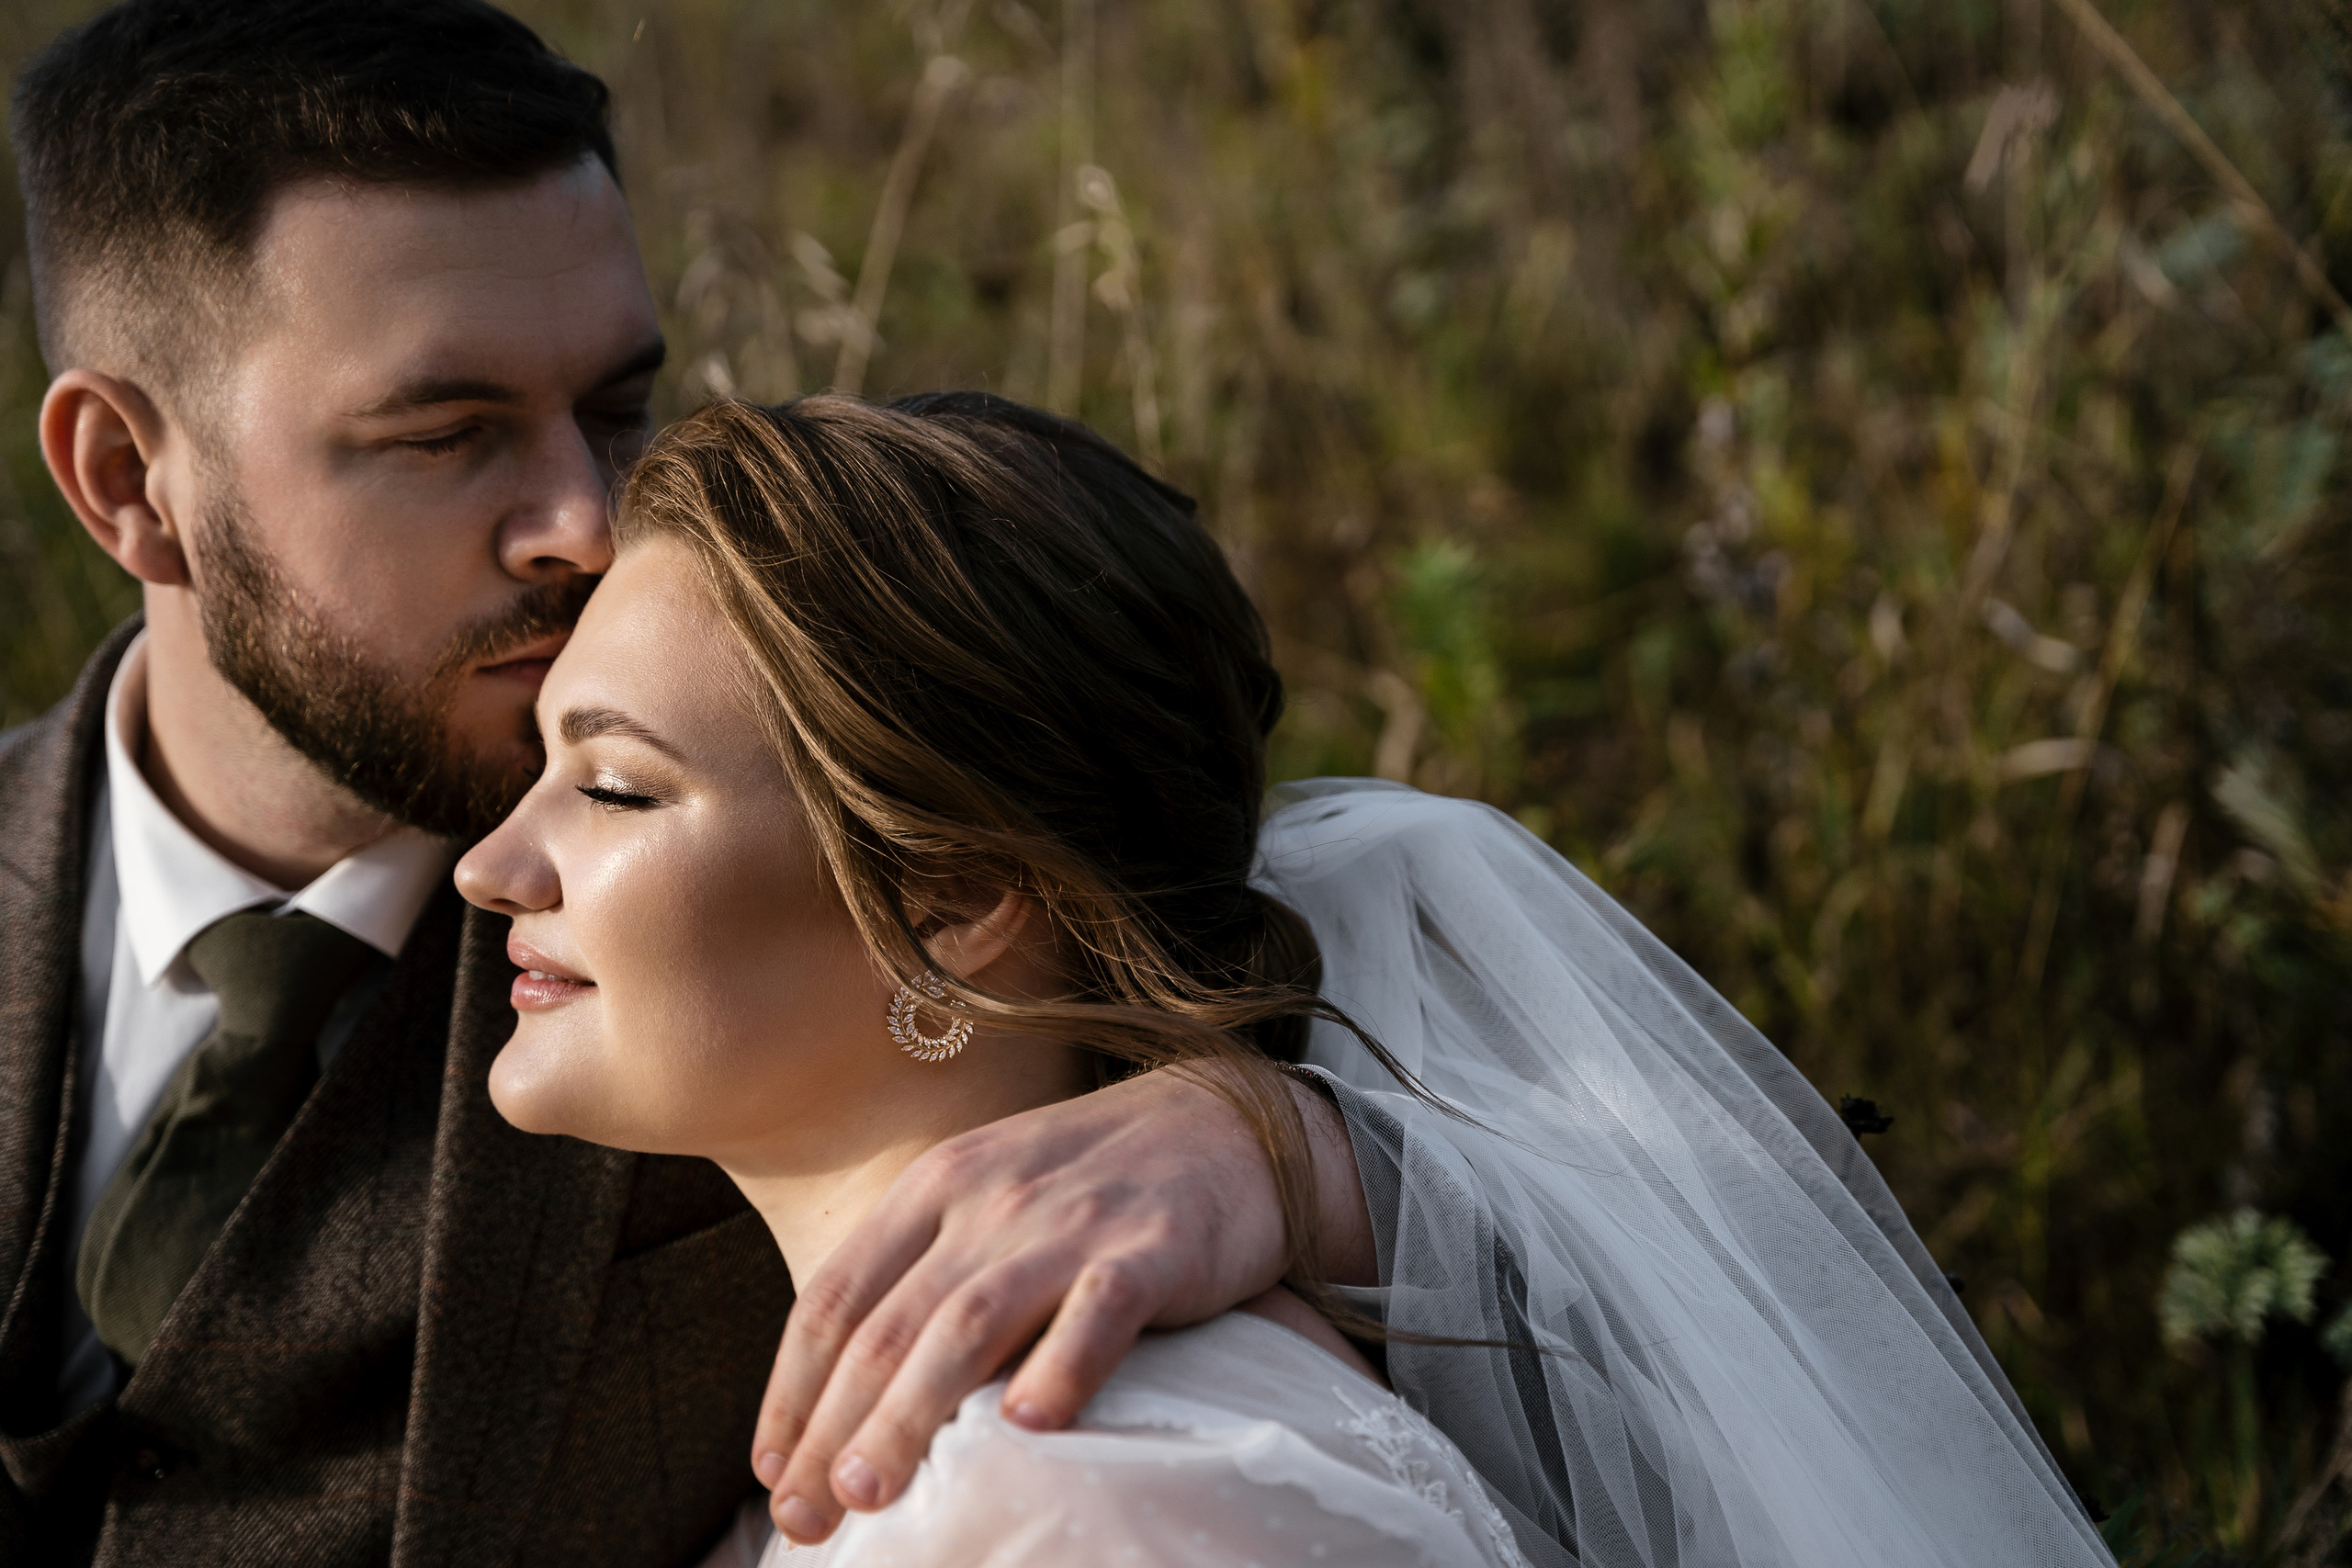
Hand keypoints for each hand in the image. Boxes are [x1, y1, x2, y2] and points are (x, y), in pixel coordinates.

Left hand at [752, 1066, 1375, 1545]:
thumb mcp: (991, 1200)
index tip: (772, 1474)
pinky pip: (1100, 1310)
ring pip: (969, 1322)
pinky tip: (1030, 1429)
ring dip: (910, 1410)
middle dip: (833, 1426)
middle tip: (805, 1514)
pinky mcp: (1156, 1246)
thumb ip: (927, 1273)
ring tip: (872, 1488)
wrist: (1234, 1120)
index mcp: (936, 1185)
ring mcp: (1072, 1222)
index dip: (791, 1392)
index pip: (835, 1295)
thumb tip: (851, 1399)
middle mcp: (990, 1199)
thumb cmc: (1098, 1181)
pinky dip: (1060, 1367)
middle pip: (889, 1324)